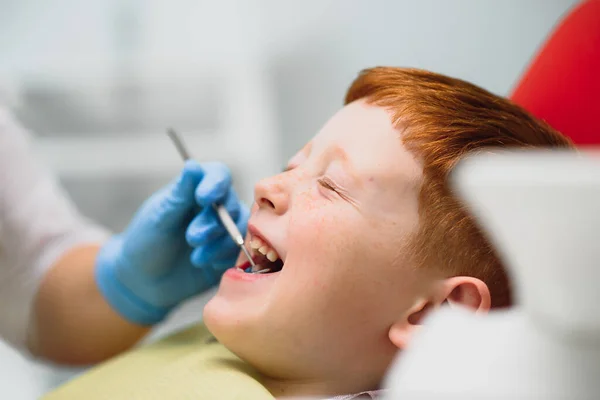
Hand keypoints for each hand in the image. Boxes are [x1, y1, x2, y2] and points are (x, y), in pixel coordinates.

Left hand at [95, 160, 248, 324]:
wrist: (143, 282)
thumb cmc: (145, 243)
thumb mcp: (160, 217)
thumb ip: (181, 193)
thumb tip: (193, 165)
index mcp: (196, 189)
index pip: (218, 175)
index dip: (216, 184)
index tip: (203, 198)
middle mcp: (215, 207)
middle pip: (231, 204)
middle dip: (213, 223)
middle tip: (192, 238)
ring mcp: (224, 230)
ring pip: (239, 229)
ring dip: (220, 244)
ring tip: (196, 258)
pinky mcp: (229, 253)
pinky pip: (241, 251)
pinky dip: (225, 257)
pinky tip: (206, 264)